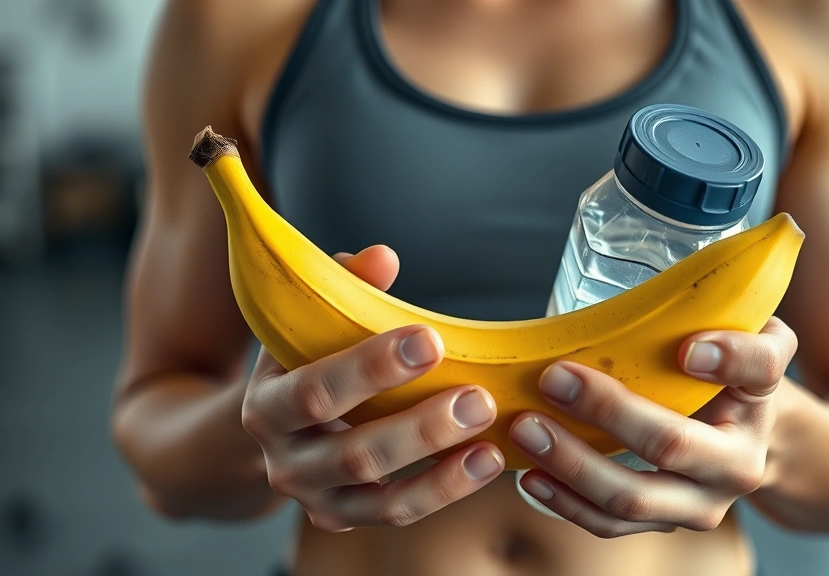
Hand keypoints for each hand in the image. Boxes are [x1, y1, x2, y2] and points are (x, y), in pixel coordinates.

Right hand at [240, 246, 503, 530]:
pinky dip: (445, 491)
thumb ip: (344, 287)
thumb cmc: (305, 361)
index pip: (314, 390)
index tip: (430, 341)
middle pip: (353, 454)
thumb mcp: (308, 324)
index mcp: (267, 405)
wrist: (274, 426)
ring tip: (490, 441)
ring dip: (442, 471)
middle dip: (420, 428)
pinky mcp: (346, 519)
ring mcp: (315, 498)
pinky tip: (486, 462)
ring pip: (381, 499)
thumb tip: (382, 258)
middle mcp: (284, 461)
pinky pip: (399, 513)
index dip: (371, 368)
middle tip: (477, 399)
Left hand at [511, 317, 797, 536]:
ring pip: (633, 498)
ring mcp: (700, 504)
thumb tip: (692, 337)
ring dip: (572, 465)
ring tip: (526, 430)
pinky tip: (531, 476)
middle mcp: (740, 464)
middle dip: (607, 413)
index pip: (756, 370)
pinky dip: (567, 501)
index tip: (685, 349)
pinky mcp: (664, 523)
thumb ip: (734, 321)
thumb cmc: (727, 370)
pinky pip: (612, 524)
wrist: (740, 432)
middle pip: (671, 444)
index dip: (726, 359)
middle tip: (552, 380)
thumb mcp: (746, 331)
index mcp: (762, 397)